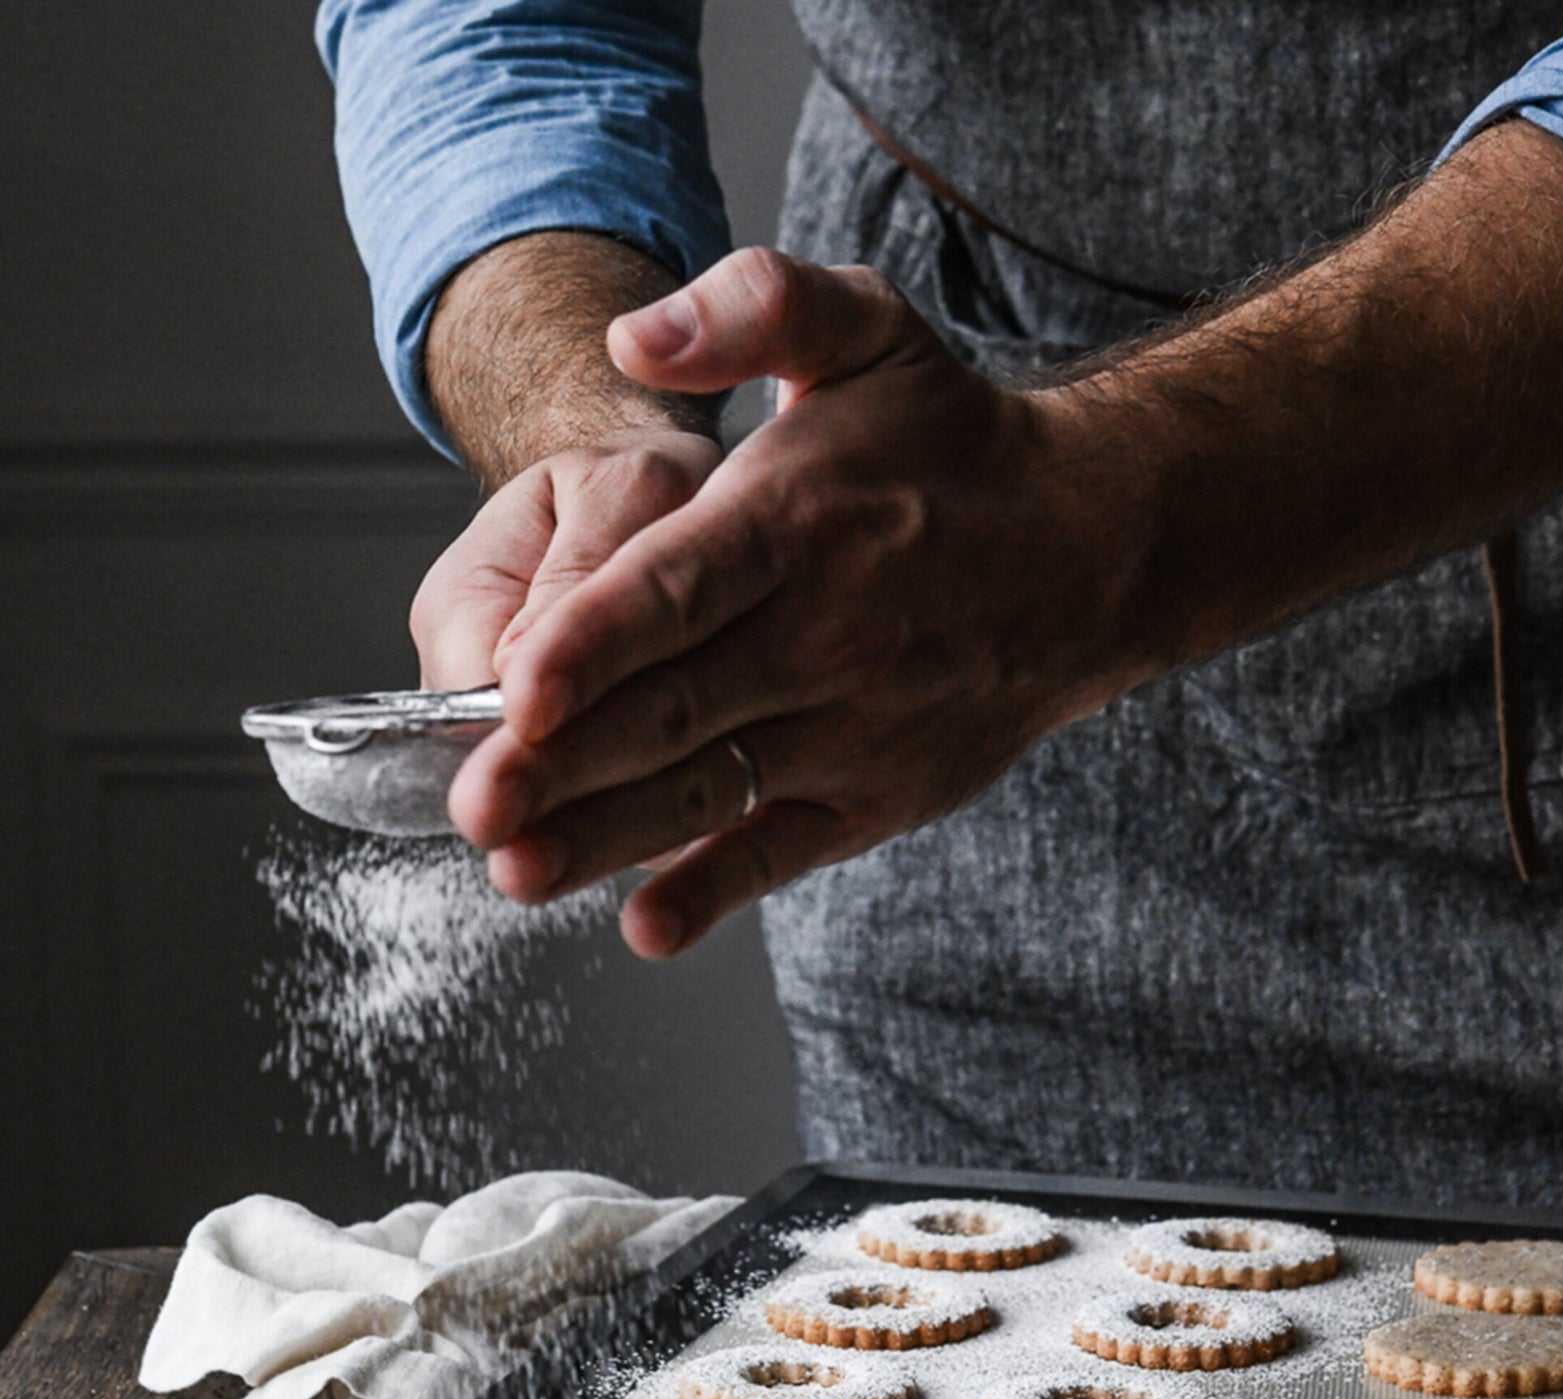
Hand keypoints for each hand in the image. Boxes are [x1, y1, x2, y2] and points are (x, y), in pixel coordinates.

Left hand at [446, 249, 1154, 955]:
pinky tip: (645, 926)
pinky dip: (715, 893)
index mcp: (797, 524)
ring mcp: (849, 729)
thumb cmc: (950, 447)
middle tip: (472, 805)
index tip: (518, 688)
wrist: (1090, 550)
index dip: (596, 643)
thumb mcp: (866, 331)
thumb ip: (750, 308)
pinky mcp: (872, 797)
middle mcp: (823, 637)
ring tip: (517, 873)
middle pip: (672, 710)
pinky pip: (782, 854)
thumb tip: (635, 338)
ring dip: (607, 841)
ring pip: (708, 791)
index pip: (680, 590)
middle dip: (563, 766)